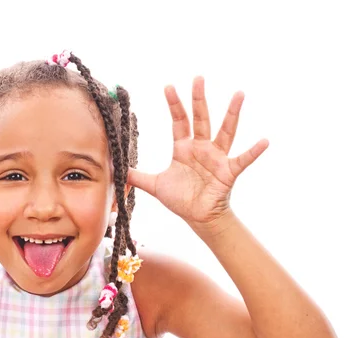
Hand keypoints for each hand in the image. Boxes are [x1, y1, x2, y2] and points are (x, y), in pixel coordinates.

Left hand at [127, 77, 267, 225]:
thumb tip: (116, 169)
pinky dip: (253, 151)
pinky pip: (242, 159)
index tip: (168, 86)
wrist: (198, 217)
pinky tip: (264, 141)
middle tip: (198, 77)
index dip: (174, 104)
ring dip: (232, 113)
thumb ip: (136, 176)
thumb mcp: (154, 185)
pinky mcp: (228, 172)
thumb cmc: (181, 199)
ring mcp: (216, 158)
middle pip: (200, 118)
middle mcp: (201, 148)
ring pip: (225, 131)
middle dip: (198, 98)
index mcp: (184, 148)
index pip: (178, 121)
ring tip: (238, 94)